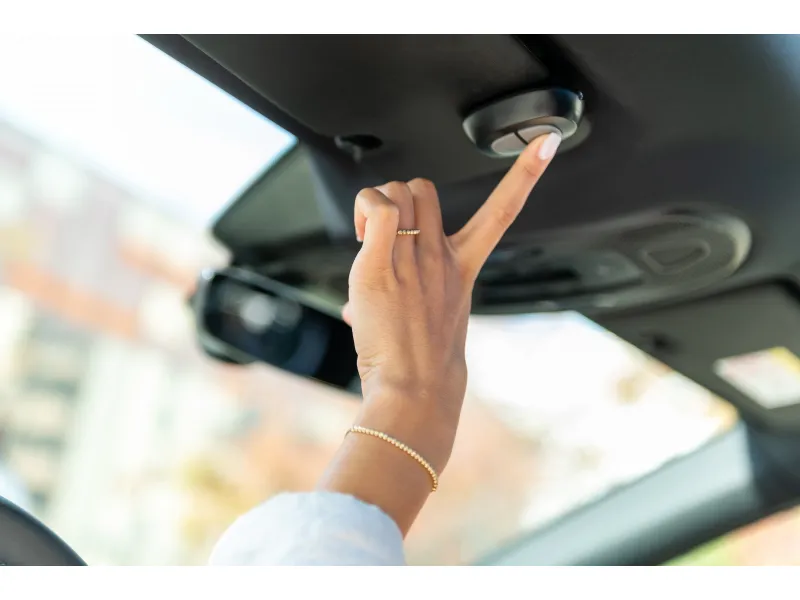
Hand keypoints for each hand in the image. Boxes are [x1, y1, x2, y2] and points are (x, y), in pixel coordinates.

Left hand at [320, 132, 560, 532]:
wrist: (417, 391)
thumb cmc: (423, 362)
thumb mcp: (430, 322)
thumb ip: (402, 299)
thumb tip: (353, 308)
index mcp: (463, 266)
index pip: (503, 211)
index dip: (526, 173)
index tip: (548, 140)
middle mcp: (443, 256)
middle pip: (425, 187)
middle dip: (400, 199)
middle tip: (384, 235)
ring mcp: (414, 259)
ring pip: (396, 191)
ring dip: (375, 206)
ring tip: (367, 242)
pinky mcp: (380, 266)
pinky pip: (378, 209)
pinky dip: (364, 211)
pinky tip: (360, 238)